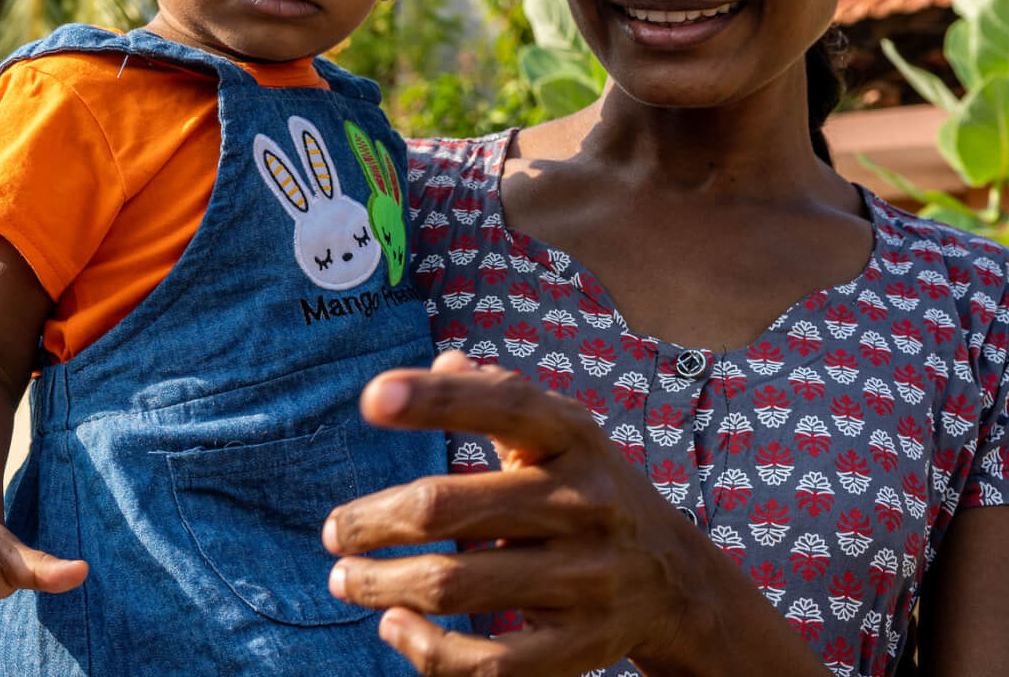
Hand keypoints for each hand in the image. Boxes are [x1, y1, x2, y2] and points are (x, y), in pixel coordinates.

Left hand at [322, 350, 722, 676]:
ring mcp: (586, 579)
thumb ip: (499, 393)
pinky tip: (393, 625)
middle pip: (448, 507)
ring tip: (346, 576)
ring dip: (381, 583)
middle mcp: (584, 503)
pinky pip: (488, 662)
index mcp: (575, 437)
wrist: (674, 580)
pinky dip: (426, 649)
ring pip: (454, 585)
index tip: (370, 399)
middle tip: (334, 530)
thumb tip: (443, 362)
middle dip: (374, 520)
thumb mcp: (560, 432)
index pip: (503, 404)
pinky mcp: (580, 646)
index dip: (435, 399)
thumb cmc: (586, 489)